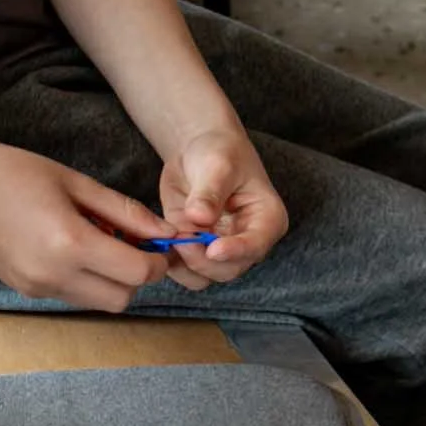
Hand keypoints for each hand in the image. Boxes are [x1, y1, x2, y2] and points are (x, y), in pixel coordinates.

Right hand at [0, 138, 173, 313]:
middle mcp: (54, 275)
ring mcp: (38, 288)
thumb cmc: (16, 173)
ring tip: (98, 242)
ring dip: (111, 280)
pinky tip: (72, 249)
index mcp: (71, 243)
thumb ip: (126, 212)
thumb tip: (166, 232)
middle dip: (136, 276)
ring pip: (99, 302)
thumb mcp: (78, 183)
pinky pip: (73, 296)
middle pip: (123, 299)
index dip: (157, 260)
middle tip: (131, 244)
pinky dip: (85, 280)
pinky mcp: (26, 291)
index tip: (157, 241)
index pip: (138, 273)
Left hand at [158, 125, 286, 287]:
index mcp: (267, 220)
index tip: (212, 248)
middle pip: (229, 269)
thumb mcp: (217, 164)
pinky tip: (159, 243)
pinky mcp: (197, 251)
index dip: (235, 251)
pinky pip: (184, 270)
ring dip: (183, 264)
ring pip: (205, 276)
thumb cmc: (219, 151)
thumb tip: (199, 217)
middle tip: (180, 236)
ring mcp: (221, 250)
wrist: (200, 149)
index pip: (256, 245)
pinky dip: (171, 262)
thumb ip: (210, 192)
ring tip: (168, 237)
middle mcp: (248, 242)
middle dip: (202, 259)